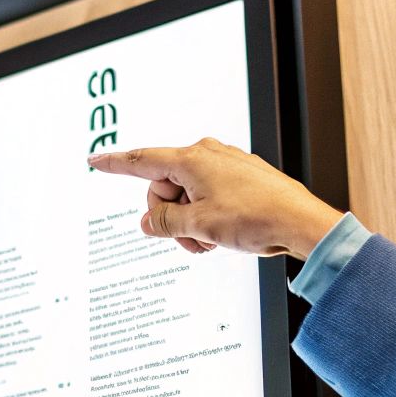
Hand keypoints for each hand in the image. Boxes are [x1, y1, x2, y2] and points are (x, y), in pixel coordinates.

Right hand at [87, 138, 342, 257]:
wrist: (300, 222)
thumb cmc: (255, 218)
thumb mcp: (198, 226)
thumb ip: (165, 222)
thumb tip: (149, 221)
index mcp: (192, 159)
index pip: (142, 160)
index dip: (115, 163)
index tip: (95, 159)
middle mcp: (207, 155)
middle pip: (165, 187)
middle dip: (170, 217)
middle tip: (188, 240)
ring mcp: (225, 165)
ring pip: (187, 196)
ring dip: (190, 223)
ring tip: (209, 241)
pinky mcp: (240, 177)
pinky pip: (208, 196)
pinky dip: (207, 218)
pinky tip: (223, 234)